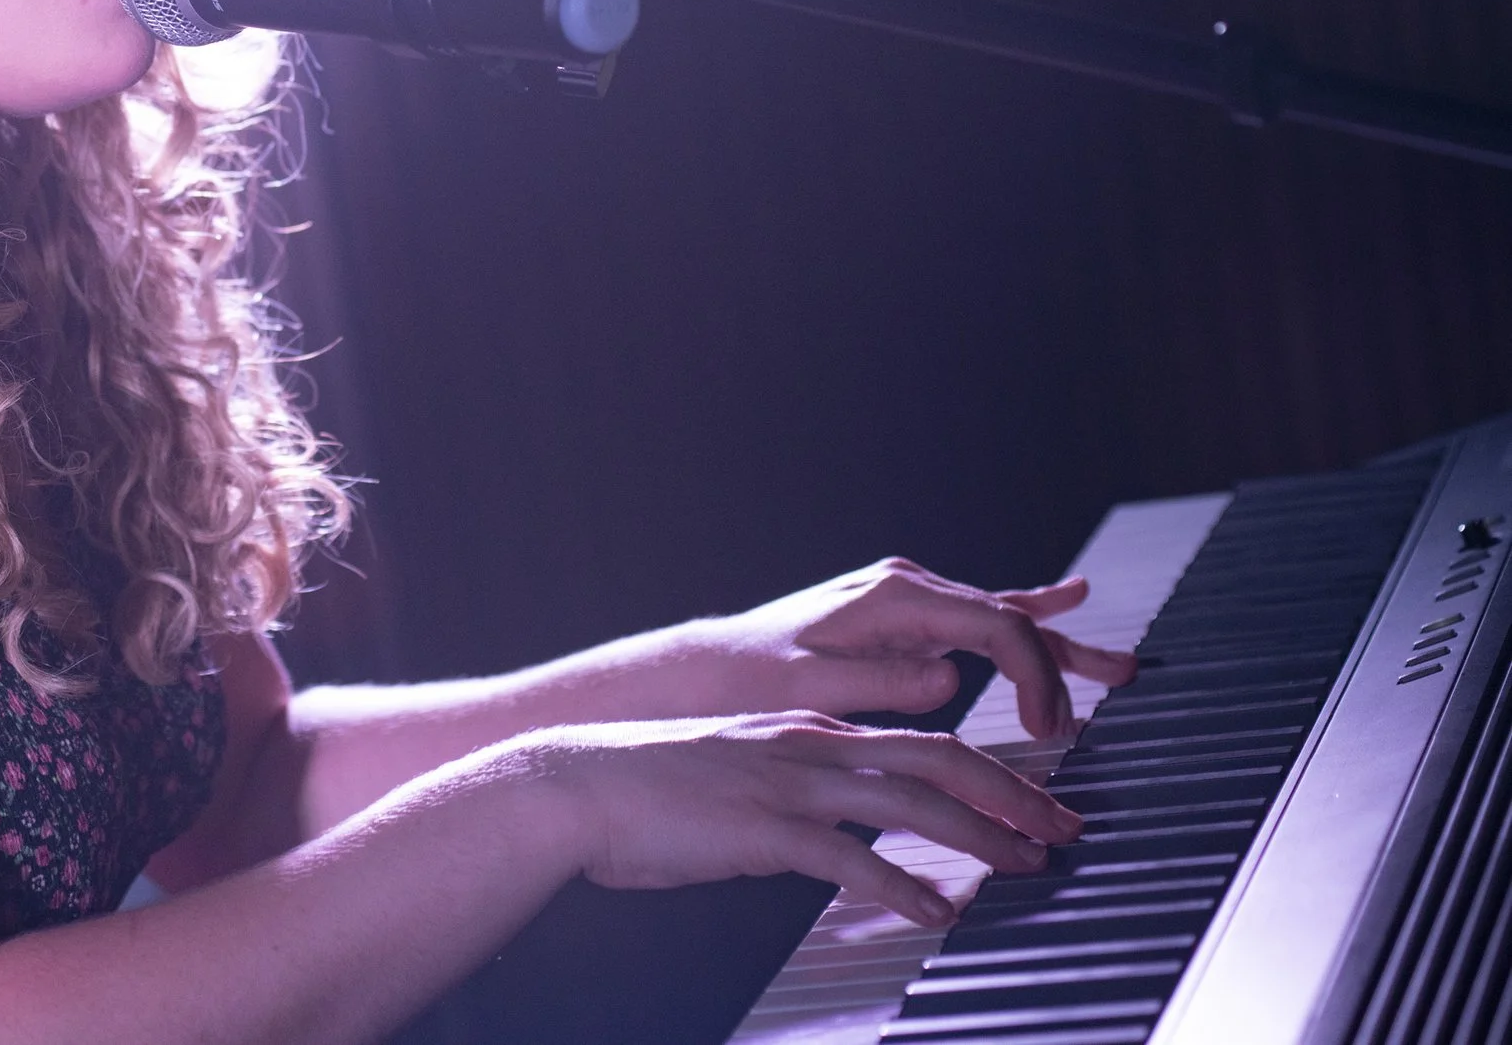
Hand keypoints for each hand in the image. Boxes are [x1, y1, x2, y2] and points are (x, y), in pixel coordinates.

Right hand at [515, 711, 1082, 925]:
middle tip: (1067, 829)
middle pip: (938, 760)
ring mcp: (788, 785)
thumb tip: (832, 824)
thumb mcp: (735, 771)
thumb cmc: (646, 790)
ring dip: (981, 835)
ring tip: (1029, 867)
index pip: (921, 742)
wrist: (575, 786)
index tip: (1035, 806)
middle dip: (1013, 795)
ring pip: (911, 801)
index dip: (989, 774)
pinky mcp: (762, 830)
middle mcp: (809, 746)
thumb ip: (791, 785)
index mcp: (806, 729)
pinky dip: (902, 885)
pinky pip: (850, 859)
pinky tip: (937, 911)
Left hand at [686, 559, 1139, 737]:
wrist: (709, 670)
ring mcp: (905, 599)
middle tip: (1112, 694)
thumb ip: (877, 681)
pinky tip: (1069, 598)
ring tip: (1120, 664)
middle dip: (1062, 661)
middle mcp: (905, 589)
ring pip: (1000, 620)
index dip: (1034, 679)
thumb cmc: (749, 683)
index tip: (1049, 734)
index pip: (994, 629)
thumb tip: (950, 679)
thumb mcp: (807, 686)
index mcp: (891, 600)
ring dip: (1057, 644)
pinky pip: (976, 617)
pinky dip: (1024, 613)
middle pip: (1007, 620)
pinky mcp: (900, 616)